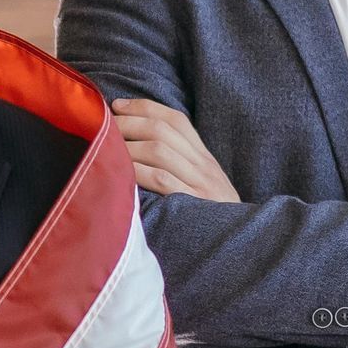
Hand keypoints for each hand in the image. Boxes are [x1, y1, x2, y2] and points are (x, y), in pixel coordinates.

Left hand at [110, 98, 240, 201]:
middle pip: (163, 130)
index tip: (117, 105)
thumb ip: (178, 162)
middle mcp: (203, 164)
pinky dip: (138, 172)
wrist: (242, 242)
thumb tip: (135, 144)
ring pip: (160, 150)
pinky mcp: (193, 203)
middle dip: (130, 123)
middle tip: (105, 126)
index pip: (175, 119)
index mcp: (204, 156)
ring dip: (129, 145)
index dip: (144, 107)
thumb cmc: (212, 213)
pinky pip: (161, 180)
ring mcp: (199, 183)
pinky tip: (121, 171)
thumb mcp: (201, 182)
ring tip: (107, 147)